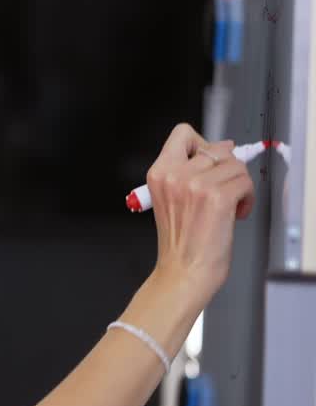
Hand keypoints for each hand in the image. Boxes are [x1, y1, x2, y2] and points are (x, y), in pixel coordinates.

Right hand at [147, 124, 255, 305]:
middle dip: (226, 168)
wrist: (183, 271)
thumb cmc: (180, 242)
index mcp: (159, 173)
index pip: (183, 134)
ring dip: (240, 184)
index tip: (209, 160)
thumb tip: (224, 147)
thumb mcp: (172, 198)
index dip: (202, 143)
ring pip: (235, 165)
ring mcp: (196, 185)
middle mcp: (175, 175)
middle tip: (223, 188)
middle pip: (216, 148)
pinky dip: (247, 198)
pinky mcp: (218, 198)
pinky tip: (236, 213)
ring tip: (230, 205)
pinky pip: (246, 183)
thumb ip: (190, 170)